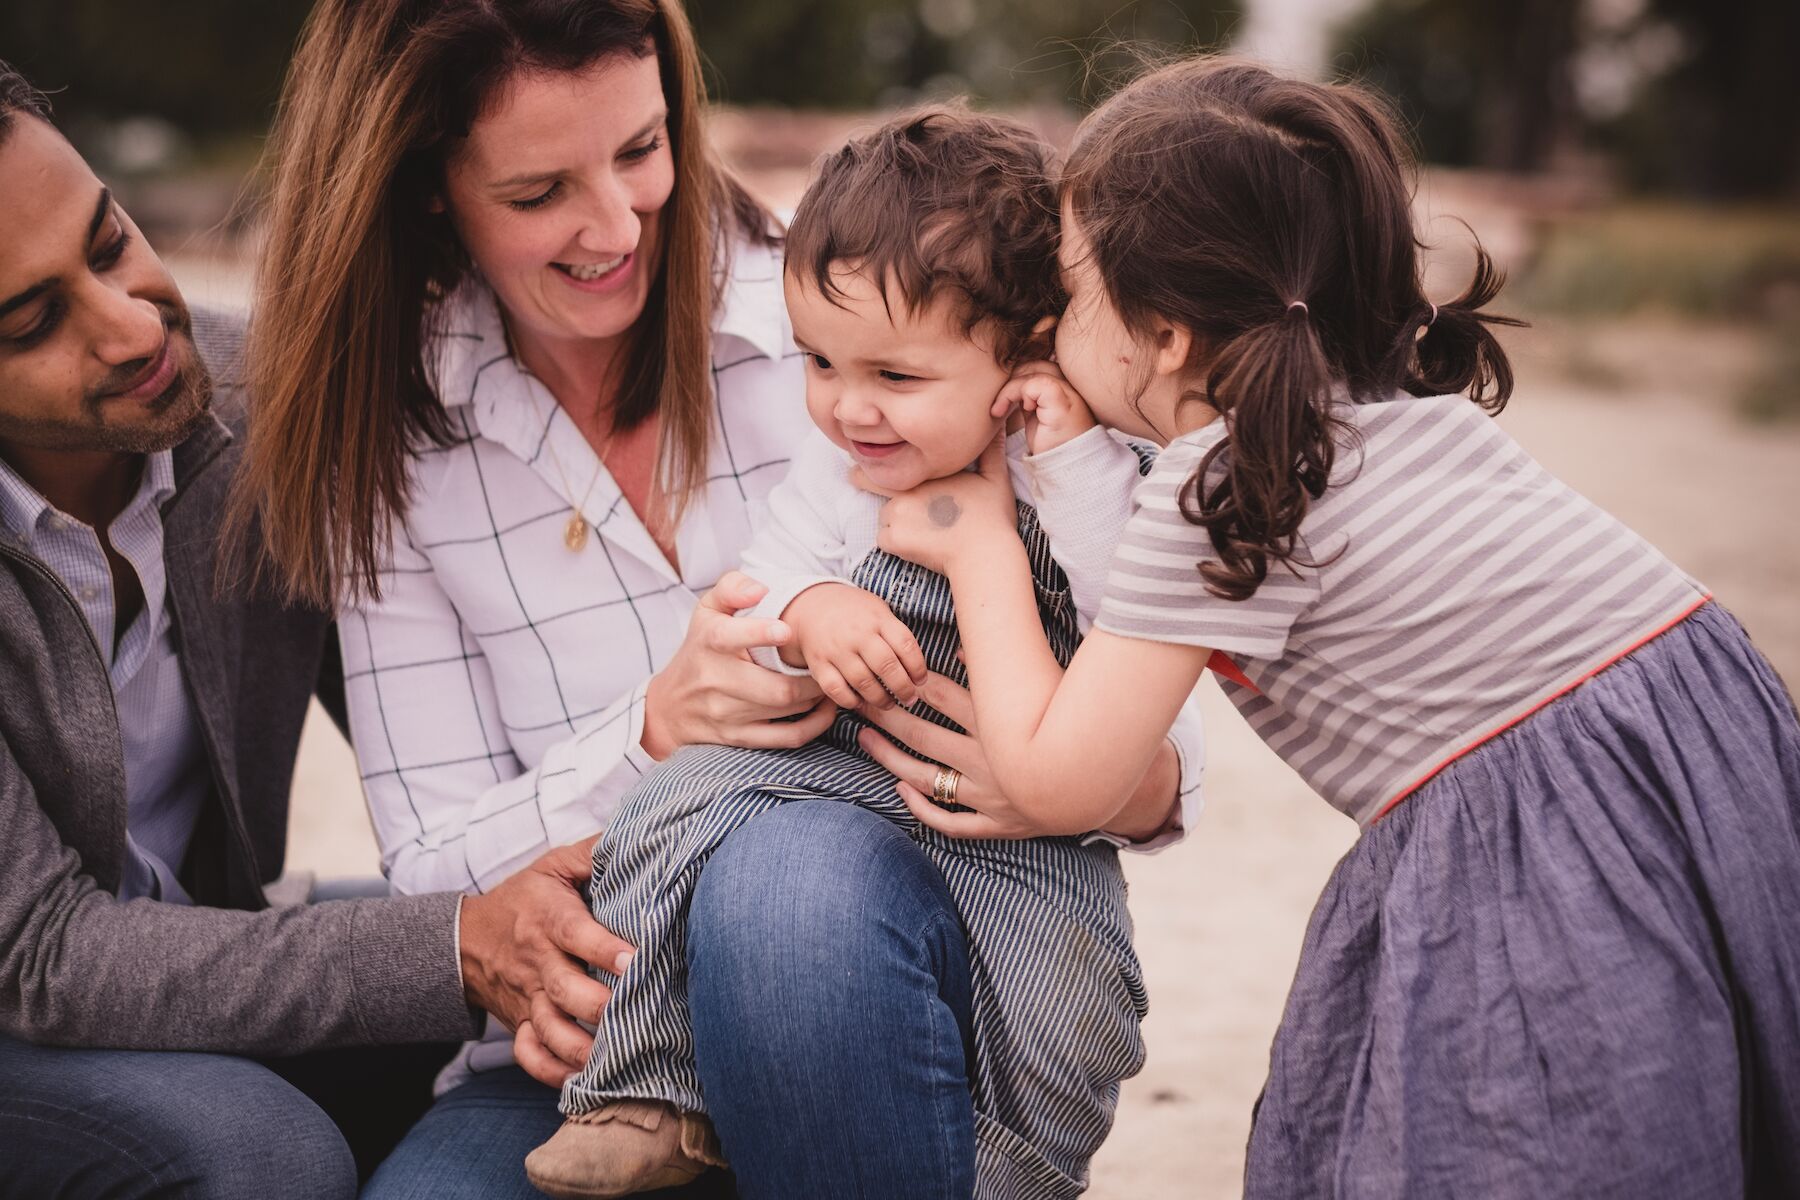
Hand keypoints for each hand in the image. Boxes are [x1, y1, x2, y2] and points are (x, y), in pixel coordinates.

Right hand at [458, 836, 631, 1086]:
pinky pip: (530, 1055)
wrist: (467, 938)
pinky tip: (583, 1079)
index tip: (637, 960)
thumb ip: (595, 852)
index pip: (578, 935)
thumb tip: (641, 835)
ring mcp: (527, 998)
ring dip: (581, 1049)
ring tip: (615, 1058)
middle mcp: (538, 964)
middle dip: (600, 1007)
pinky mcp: (519, 1024)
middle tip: (636, 1015)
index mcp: (549, 921)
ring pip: (549, 1032)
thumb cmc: (525, 898)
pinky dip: (552, 1072)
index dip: (607, 950)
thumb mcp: (553, 866)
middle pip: (565, 992)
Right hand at [642, 570, 836, 758]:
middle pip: (774, 687)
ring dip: (817, 697)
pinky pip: (785, 738)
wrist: (669, 707)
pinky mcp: (738, 738)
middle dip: (811, 677)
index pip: (729, 637)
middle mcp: (715, 680)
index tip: (786, 630)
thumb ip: (731, 587)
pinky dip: (814, 725)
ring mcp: (726, 714)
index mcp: (709, 643)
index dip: (759, 634)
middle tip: (828, 663)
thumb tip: (760, 589)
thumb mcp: (706, 611)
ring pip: (785, 709)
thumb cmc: (700, 649)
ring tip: (828, 681)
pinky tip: (824, 709)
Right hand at [783, 584, 927, 708]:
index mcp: (877, 618)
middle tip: (910, 698)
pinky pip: (836, 690)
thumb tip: (916, 668)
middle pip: (886, 666)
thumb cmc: (855, 612)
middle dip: (903, 688)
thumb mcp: (878, 610)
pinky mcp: (818, 664)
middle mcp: (857, 634)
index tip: (920, 680)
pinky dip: (851, 701)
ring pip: (863, 682)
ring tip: (888, 703)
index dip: (917, 667)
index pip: (905, 645)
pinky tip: (861, 702)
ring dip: (880, 699)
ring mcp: (836, 649)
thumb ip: (896, 634)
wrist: (812, 605)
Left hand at [855, 672, 1088, 838]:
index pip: (941, 697)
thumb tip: (967, 644)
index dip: (909, 683)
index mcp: (999, 723)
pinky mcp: (996, 823)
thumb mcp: (1046, 691)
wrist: (1105, 787)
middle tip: (860, 701)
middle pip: (922, 735)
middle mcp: (988, 759)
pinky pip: (950, 822)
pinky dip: (923, 809)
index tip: (885, 671)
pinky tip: (899, 791)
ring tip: (866, 739)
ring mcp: (989, 795)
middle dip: (887, 716)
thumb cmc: (1076, 726)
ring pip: (926, 778)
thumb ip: (1006, 669)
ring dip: (890, 759)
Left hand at [863, 433, 1018, 574]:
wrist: (984, 555)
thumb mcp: (995, 478)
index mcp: (926, 472)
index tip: (869, 462)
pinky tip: (917, 543)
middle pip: (869, 483)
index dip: (876, 460)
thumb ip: (991, 450)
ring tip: (920, 527)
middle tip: (859, 481)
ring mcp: (897, 515)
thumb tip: (999, 422)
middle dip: (864, 482)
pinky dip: (895, 543)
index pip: (886, 459)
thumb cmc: (992, 518)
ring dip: (894, 519)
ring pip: (883, 515)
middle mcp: (906, 488)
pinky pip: (883, 539)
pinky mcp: (894, 540)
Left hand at [991, 360, 1095, 454]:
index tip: (1001, 398)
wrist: (1068, 463)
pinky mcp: (1059, 398)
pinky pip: (1031, 384)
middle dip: (1008, 380)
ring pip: (1028, 371)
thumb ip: (1028, 395)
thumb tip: (1006, 381)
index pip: (1033, 363)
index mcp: (1063, 383)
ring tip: (998, 410)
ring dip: (1007, 390)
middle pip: (1030, 362)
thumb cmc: (1052, 441)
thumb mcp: (1036, 413)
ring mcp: (1066, 388)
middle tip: (996, 403)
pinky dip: (1015, 394)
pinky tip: (1014, 411)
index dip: (1014, 376)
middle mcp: (1068, 381)